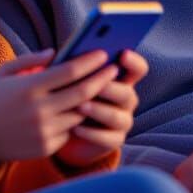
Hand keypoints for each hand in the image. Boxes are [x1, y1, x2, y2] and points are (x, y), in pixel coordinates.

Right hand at [0, 49, 119, 162]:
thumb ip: (31, 59)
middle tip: (115, 70)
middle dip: (102, 79)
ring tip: (102, 88)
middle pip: (82, 93)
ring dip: (91, 101)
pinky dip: (74, 120)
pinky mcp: (46, 147)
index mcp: (29, 87)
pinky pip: (69, 131)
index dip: (90, 62)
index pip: (69, 72)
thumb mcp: (4, 72)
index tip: (104, 54)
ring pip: (80, 114)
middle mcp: (39, 110)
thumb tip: (57, 52)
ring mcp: (43, 131)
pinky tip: (81, 109)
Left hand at [56, 49, 149, 166]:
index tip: (123, 54)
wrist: (67, 128)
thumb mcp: (71, 78)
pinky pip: (108, 139)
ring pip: (117, 117)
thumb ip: (71, 65)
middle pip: (127, 93)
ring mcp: (122, 120)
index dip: (134, 61)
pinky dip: (91, 134)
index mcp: (121, 78)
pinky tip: (75, 128)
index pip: (138, 68)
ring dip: (98, 111)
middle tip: (96, 85)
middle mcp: (126, 99)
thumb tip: (54, 53)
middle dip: (111, 89)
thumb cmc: (70, 93)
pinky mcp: (114, 140)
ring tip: (80, 106)